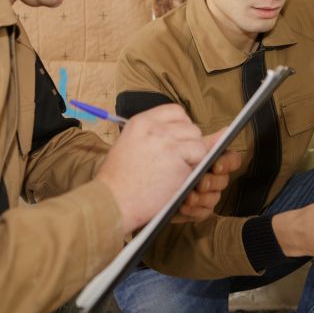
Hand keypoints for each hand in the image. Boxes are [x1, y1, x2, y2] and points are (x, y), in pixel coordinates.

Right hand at [97, 104, 207, 232]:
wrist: (113, 201)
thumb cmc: (119, 180)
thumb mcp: (131, 146)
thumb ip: (156, 136)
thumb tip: (185, 135)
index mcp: (141, 122)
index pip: (175, 112)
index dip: (182, 126)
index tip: (178, 141)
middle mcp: (155, 128)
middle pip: (190, 126)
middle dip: (190, 143)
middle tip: (179, 161)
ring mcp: (167, 141)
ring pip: (198, 141)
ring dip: (194, 156)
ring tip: (179, 171)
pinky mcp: (178, 158)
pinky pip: (200, 156)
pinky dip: (196, 167)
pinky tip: (181, 177)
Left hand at [173, 129, 241, 222]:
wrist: (149, 188)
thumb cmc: (166, 165)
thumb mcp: (183, 150)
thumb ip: (206, 143)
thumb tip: (226, 130)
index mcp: (213, 160)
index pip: (231, 160)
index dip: (227, 163)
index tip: (216, 165)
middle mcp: (213, 177)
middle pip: (223, 180)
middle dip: (211, 181)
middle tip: (200, 182)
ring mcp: (206, 194)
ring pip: (213, 197)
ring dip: (201, 197)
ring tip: (188, 196)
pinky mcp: (198, 210)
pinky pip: (203, 212)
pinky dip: (194, 209)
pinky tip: (183, 206)